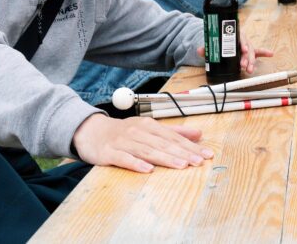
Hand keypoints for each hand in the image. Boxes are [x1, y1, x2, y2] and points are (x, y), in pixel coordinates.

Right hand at [72, 113, 211, 171]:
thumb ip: (174, 132)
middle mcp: (138, 132)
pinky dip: (136, 163)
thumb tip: (198, 133)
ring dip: (166, 158)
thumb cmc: (124, 132)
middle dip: (183, 153)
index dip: (191, 146)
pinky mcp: (110, 152)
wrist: (91, 132)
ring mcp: (124, 142)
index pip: (174, 137)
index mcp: (149, 126)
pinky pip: (124, 158)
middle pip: (164, 144)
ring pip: (148, 150)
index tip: (206, 154)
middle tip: (199, 161)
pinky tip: (148, 169)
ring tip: (181, 165)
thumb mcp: (149, 128)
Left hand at [197, 36, 272, 74]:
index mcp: (235, 35)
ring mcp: (247, 46)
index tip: (243, 50)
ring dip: (252, 61)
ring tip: (250, 70)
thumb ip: (206, 48)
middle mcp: (242, 40)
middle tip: (244, 65)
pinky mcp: (249, 52)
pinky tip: (271, 54)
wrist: (221, 39)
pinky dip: (264, 52)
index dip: (243, 44)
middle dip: (246, 58)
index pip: (240, 39)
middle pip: (247, 48)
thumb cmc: (218, 41)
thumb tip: (199, 50)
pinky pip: (258, 52)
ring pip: (252, 53)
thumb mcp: (212, 45)